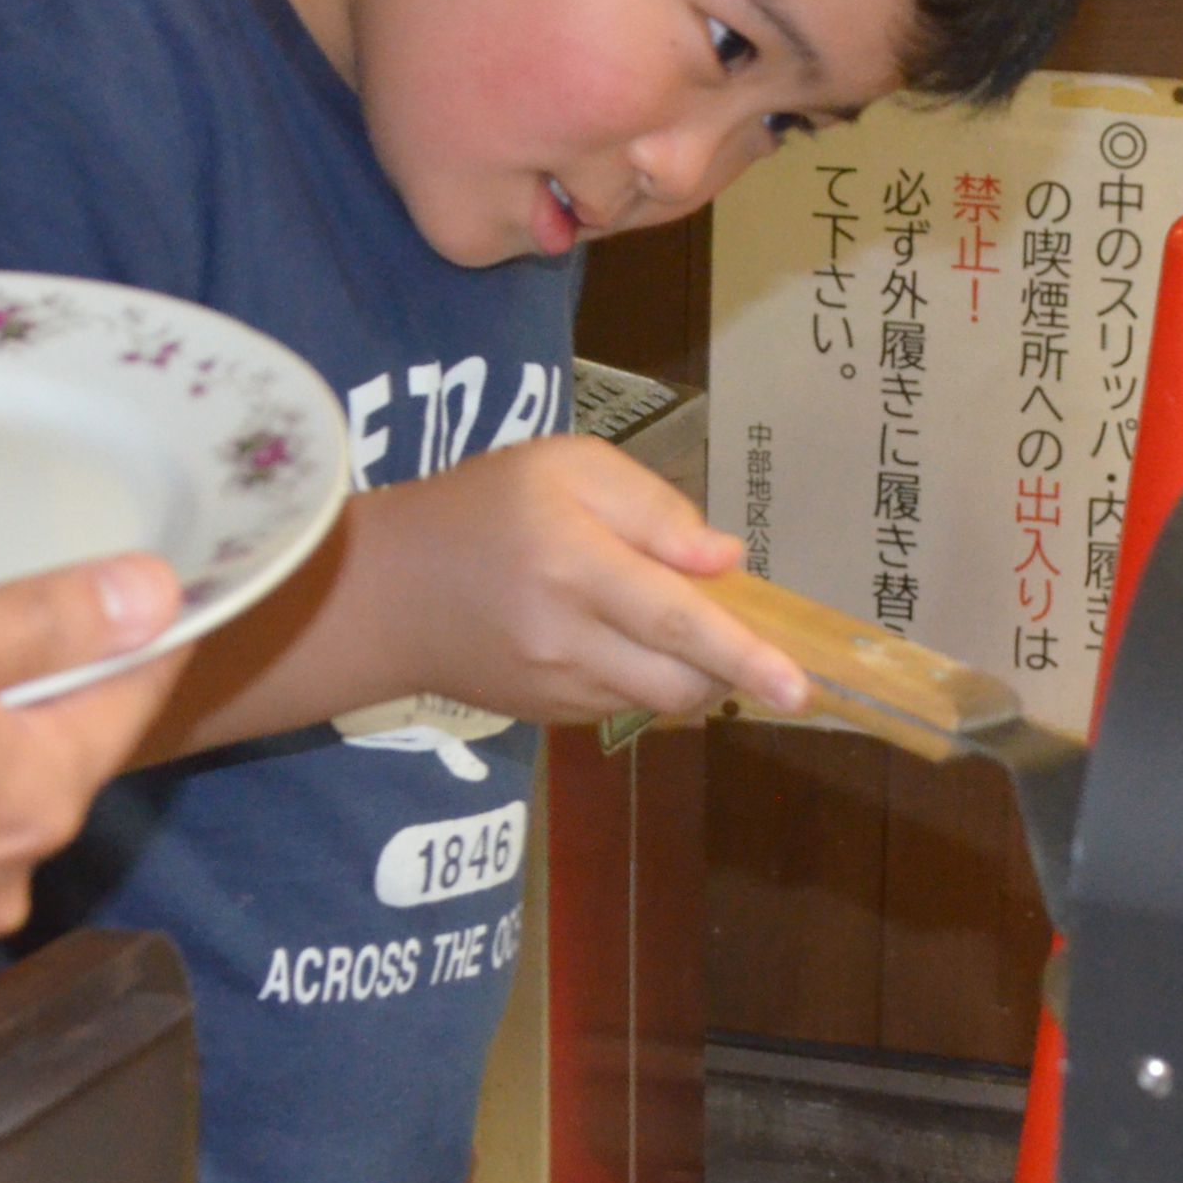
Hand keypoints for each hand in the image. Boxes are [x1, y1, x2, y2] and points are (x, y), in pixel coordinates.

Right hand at [354, 437, 810, 725]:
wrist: (384, 590)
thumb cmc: (482, 507)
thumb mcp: (564, 467)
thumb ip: (651, 508)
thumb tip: (724, 561)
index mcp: (574, 565)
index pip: (677, 619)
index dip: (745, 654)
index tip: (798, 688)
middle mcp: (565, 639)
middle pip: (680, 680)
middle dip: (727, 665)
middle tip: (731, 627)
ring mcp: (553, 688)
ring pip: (656, 701)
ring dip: (686, 671)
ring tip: (660, 619)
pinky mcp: (545, 716)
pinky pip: (622, 709)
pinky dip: (643, 679)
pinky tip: (614, 638)